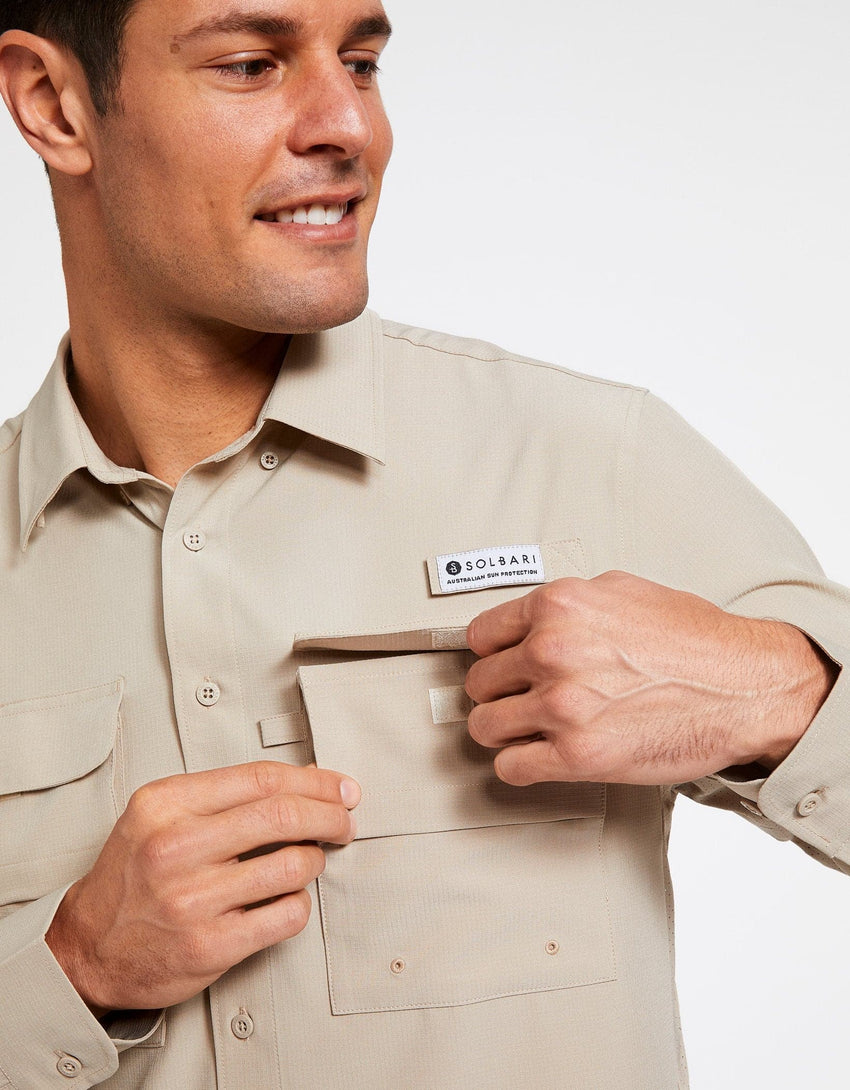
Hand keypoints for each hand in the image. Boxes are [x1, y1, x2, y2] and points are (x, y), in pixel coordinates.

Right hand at [45, 762, 359, 1015]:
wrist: (88, 948)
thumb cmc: (133, 877)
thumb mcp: (158, 815)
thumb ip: (222, 795)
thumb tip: (305, 784)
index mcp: (166, 805)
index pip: (261, 778)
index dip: (314, 780)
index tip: (339, 788)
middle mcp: (176, 848)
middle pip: (284, 815)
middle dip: (330, 815)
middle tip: (345, 821)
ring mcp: (193, 900)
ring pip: (294, 865)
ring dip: (315, 861)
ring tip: (308, 861)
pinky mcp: (211, 945)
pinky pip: (287, 915)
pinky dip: (300, 903)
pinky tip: (288, 898)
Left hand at [464, 571, 835, 786]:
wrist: (745, 687)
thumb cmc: (695, 640)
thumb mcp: (623, 590)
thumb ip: (568, 604)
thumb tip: (532, 619)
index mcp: (558, 606)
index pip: (481, 635)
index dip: (492, 653)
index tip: (501, 666)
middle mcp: (552, 651)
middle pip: (479, 682)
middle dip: (499, 692)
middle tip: (520, 699)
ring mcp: (561, 705)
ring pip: (484, 726)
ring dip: (502, 731)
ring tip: (525, 730)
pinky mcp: (577, 755)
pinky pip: (510, 767)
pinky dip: (519, 765)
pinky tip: (538, 757)